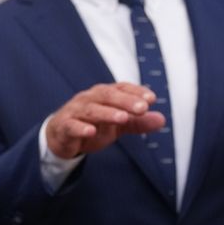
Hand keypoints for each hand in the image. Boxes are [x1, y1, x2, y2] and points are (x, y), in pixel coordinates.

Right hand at [44, 82, 166, 158]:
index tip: (151, 99)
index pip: (121, 88)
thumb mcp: (117, 125)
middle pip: (107, 95)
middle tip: (142, 108)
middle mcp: (89, 98)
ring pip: (91, 110)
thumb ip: (138, 122)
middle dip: (125, 101)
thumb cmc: (92, 125)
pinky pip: (71, 125)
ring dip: (107, 113)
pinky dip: (80, 127)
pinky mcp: (64, 126)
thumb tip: (162, 119)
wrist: (62, 136)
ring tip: (122, 118)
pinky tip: (90, 131)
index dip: (135, 92)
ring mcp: (75, 111)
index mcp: (104, 95)